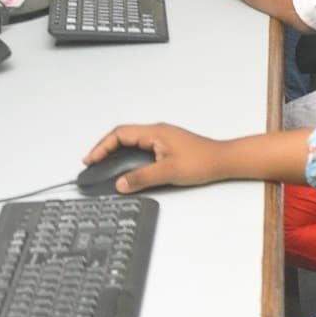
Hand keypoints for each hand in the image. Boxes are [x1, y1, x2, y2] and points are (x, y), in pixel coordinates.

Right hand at [82, 122, 226, 191]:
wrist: (224, 161)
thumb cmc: (202, 162)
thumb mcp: (169, 172)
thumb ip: (142, 177)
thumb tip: (120, 184)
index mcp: (154, 132)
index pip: (120, 134)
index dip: (102, 146)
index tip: (90, 160)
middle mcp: (156, 132)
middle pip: (123, 136)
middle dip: (105, 149)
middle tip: (92, 164)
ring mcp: (162, 139)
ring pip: (132, 142)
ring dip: (116, 153)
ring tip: (103, 166)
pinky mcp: (167, 147)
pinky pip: (141, 149)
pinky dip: (128, 157)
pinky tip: (125, 168)